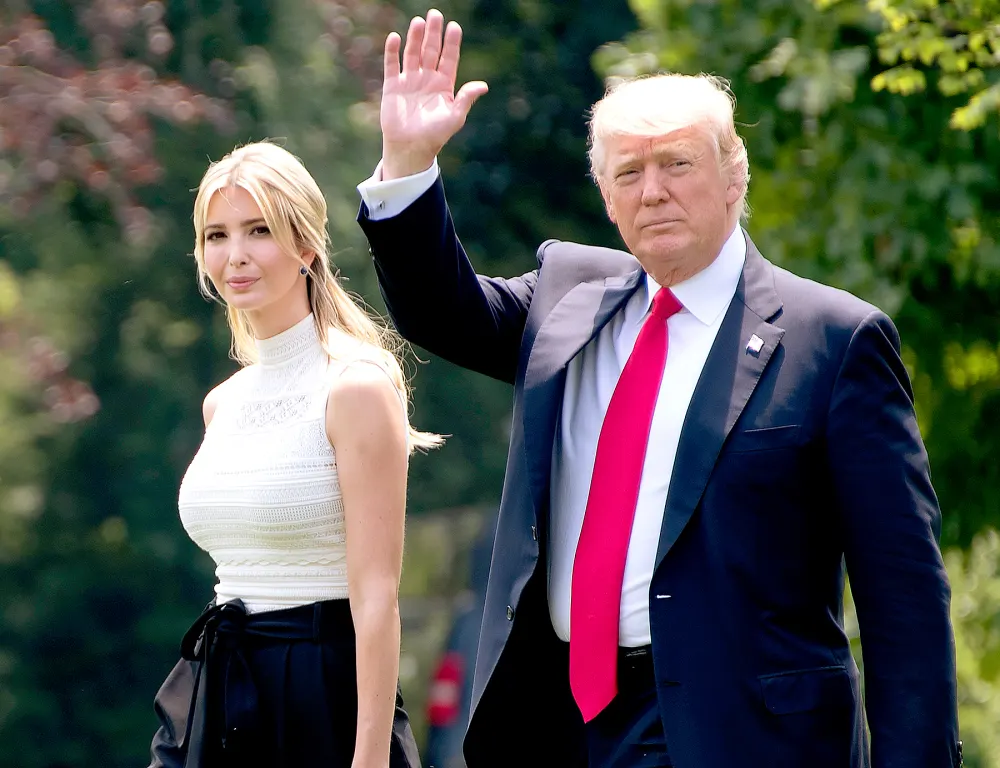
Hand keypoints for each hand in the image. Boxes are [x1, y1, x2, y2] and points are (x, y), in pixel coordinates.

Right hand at [380, 9, 487, 179]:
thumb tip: (483, 86)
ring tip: (419, 22)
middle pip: (431, 51)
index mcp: (444, 85)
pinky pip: (391, 64)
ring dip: (415, 38)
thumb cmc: (435, 136)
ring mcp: (409, 81)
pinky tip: (394, 37)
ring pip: (413, 54)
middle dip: (434, 34)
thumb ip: (466, 99)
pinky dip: (392, 51)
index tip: (454, 27)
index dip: (452, 43)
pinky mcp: (392, 86)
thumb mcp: (454, 118)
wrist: (410, 149)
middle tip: (436, 14)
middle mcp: (427, 79)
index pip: (449, 58)